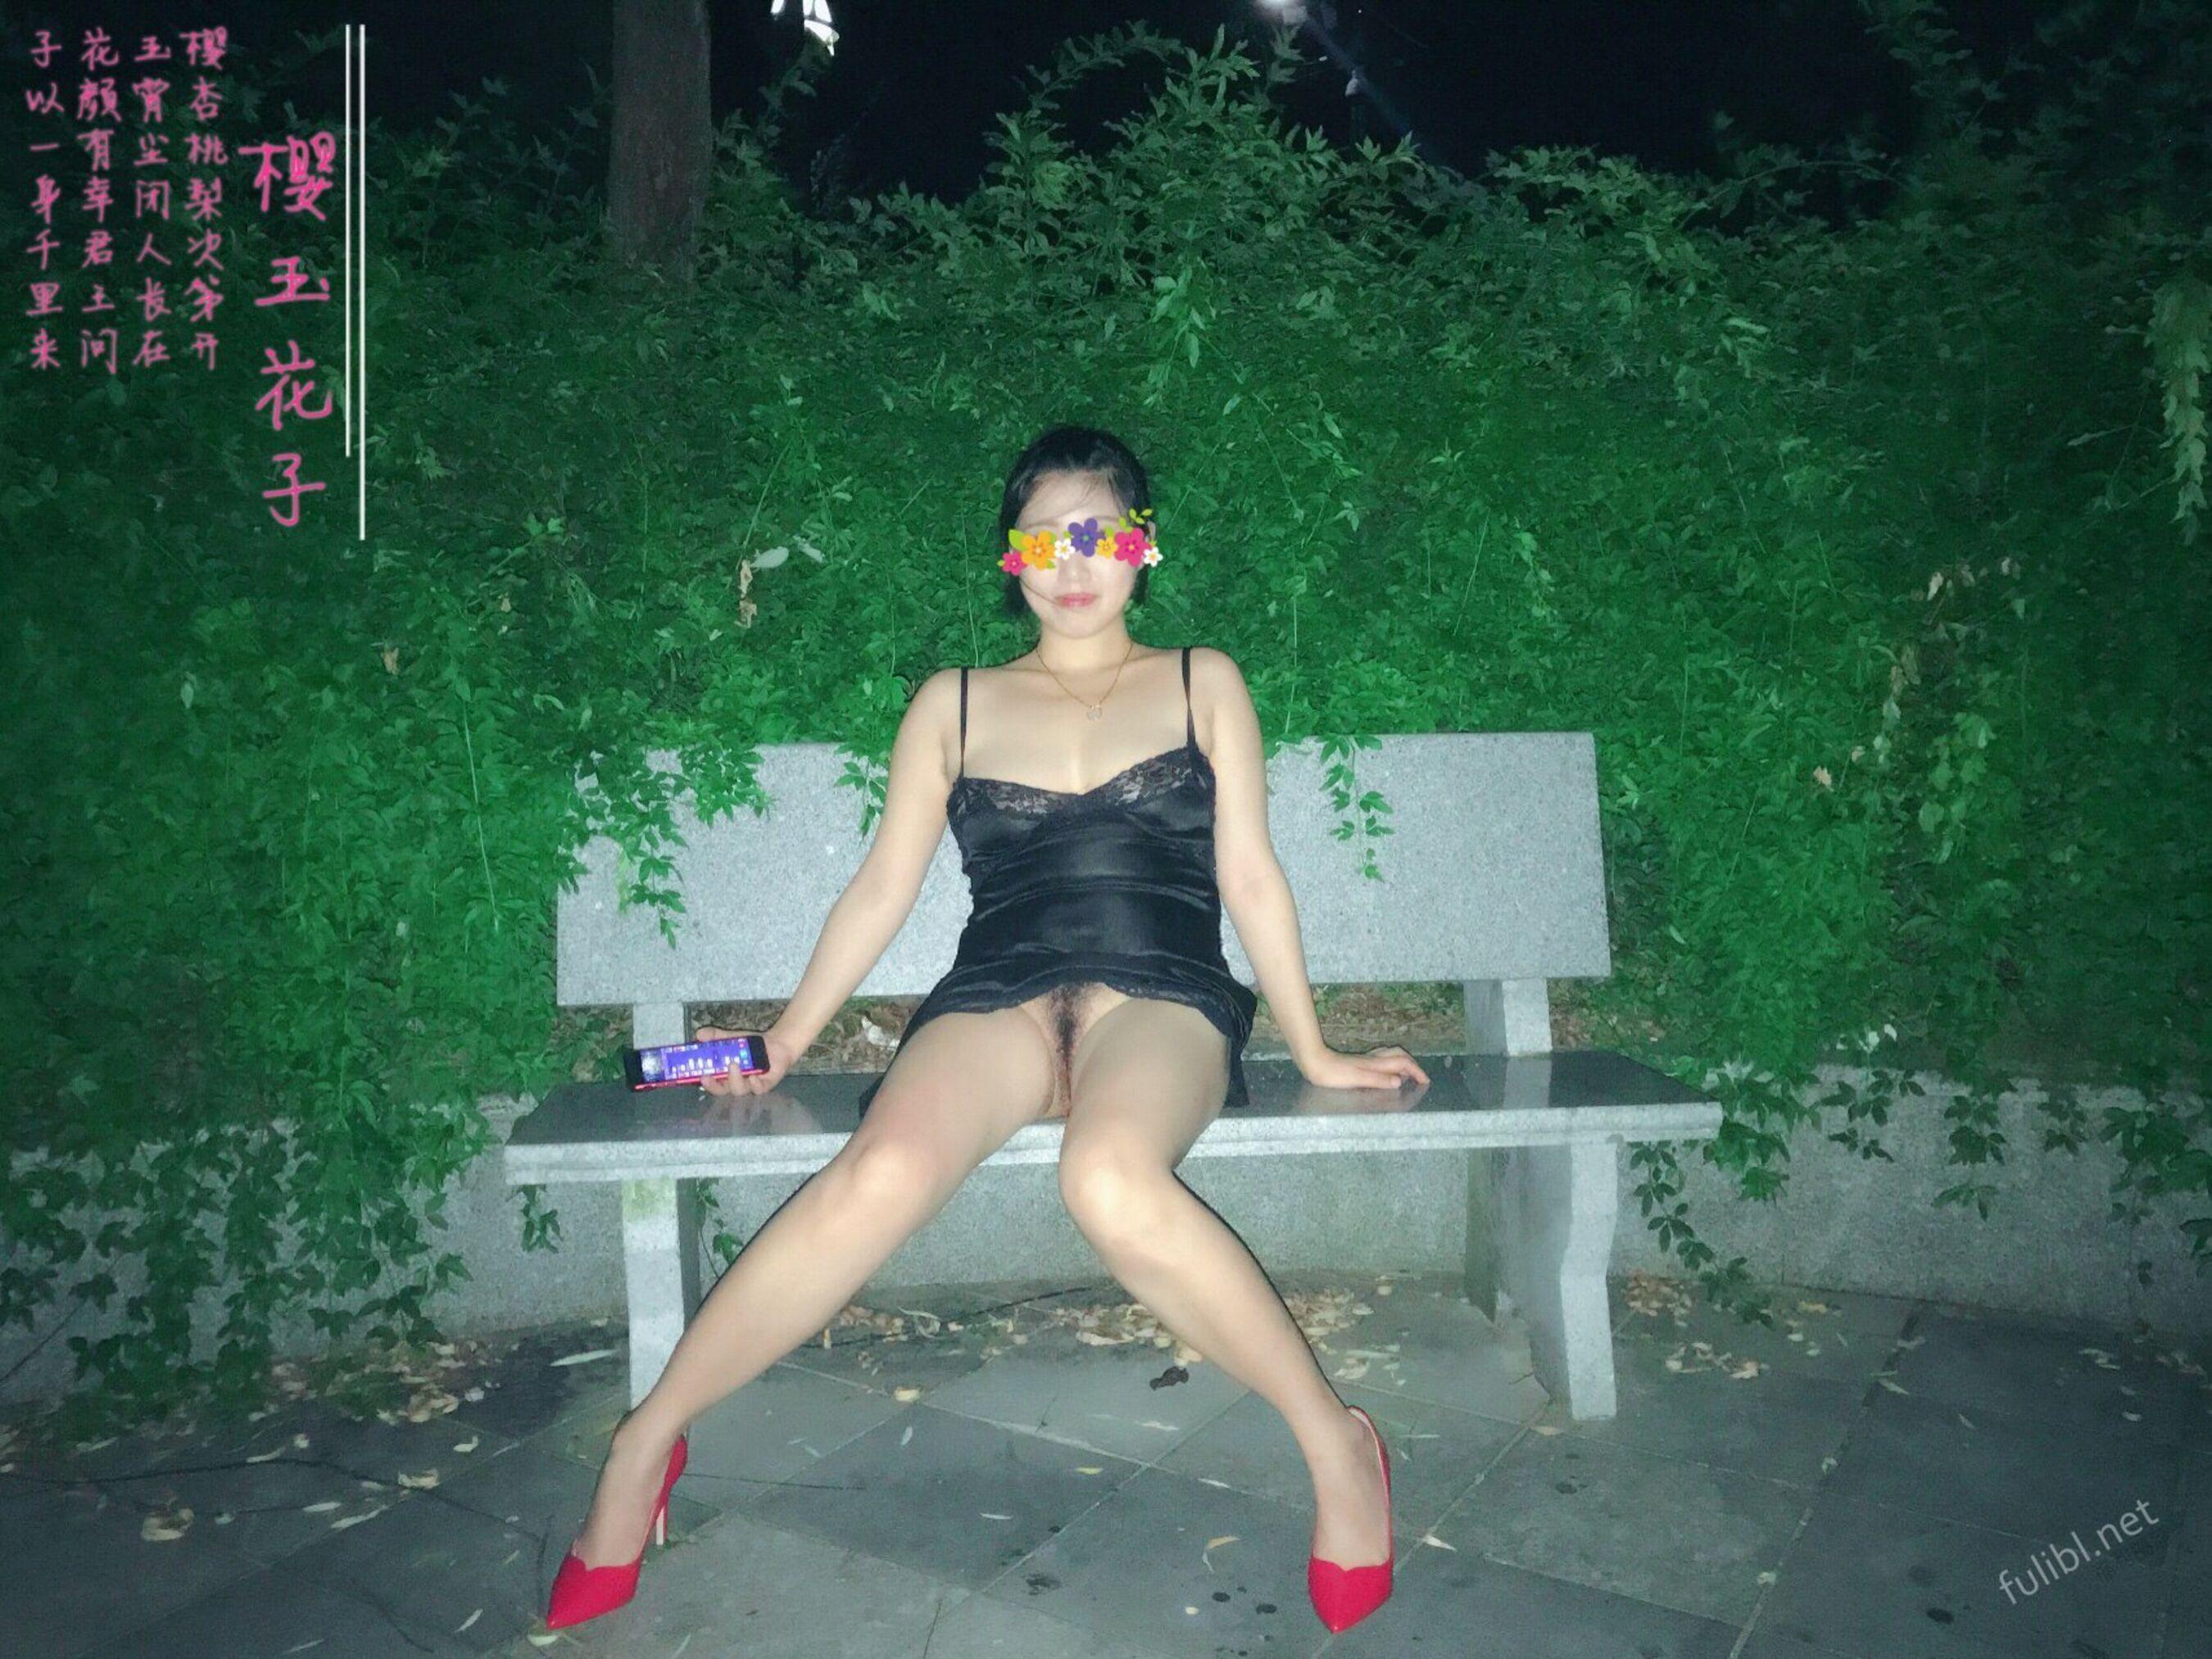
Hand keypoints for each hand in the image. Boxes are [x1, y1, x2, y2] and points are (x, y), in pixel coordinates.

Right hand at [695, 1023, 802, 1096]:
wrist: (776, 1044)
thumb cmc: (751, 1046)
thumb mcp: (732, 1038)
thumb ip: (715, 1036)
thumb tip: (699, 1033)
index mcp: (725, 1076)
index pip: (712, 1084)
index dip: (706, 1082)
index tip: (700, 1075)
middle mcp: (736, 1083)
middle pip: (722, 1091)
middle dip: (714, 1086)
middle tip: (708, 1076)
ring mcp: (750, 1085)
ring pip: (739, 1090)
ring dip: (734, 1080)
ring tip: (733, 1065)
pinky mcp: (766, 1084)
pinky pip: (759, 1089)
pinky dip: (755, 1084)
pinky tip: (753, 1076)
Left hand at [1297, 1043, 1427, 1090]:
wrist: (1314, 1063)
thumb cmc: (1334, 1074)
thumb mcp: (1358, 1080)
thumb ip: (1379, 1080)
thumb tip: (1399, 1081)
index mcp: (1376, 1064)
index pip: (1403, 1063)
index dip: (1416, 1071)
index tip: (1425, 1081)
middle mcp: (1373, 1059)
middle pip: (1400, 1055)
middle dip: (1413, 1065)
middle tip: (1419, 1078)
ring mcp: (1366, 1059)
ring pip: (1391, 1055)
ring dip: (1402, 1063)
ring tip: (1406, 1075)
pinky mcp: (1358, 1062)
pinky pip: (1382, 1059)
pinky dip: (1391, 1063)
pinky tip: (1385, 1071)